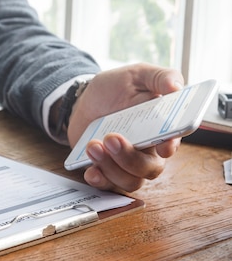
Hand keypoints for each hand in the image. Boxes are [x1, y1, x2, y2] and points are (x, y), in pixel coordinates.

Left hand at [67, 63, 184, 191]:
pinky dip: (100, 180)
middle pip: (150, 168)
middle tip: (111, 138)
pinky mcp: (106, 169)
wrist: (84, 100)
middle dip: (130, 157)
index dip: (170, 146)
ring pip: (129, 180)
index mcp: (161, 128)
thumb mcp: (137, 74)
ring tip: (93, 145)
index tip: (162, 145)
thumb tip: (176, 85)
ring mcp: (127, 163)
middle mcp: (148, 151)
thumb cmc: (115, 89)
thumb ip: (159, 76)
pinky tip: (90, 170)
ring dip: (110, 166)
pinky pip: (108, 185)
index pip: (173, 142)